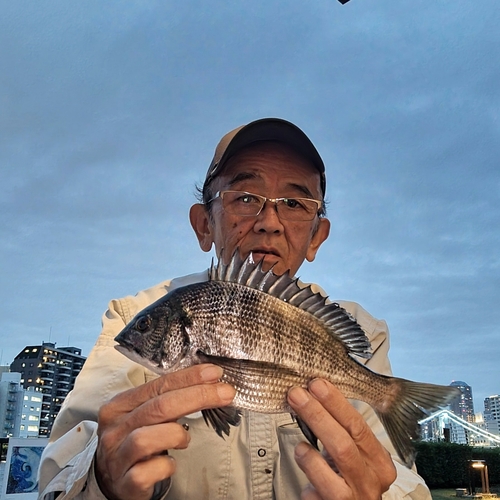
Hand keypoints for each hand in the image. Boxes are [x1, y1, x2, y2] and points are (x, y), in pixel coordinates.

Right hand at [95, 364, 234, 499]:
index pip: (158, 385)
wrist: (113, 481)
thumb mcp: (145, 415)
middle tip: (225, 393)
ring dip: (175, 434)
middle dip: (197, 396)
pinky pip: (147, 472)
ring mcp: (117, 457)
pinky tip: (171, 463)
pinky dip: (165, 465)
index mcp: (120, 406)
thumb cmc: (136, 441)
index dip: (189, 378)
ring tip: (185, 438)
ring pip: (146, 438)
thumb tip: (207, 381)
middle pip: (159, 407)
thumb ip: (167, 398)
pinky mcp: (125, 483)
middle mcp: (114, 429)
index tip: (214, 373)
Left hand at [288, 379, 395, 499]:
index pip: (358, 426)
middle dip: (319, 414)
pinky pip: (320, 488)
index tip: (317, 384)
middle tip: (298, 395)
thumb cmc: (348, 483)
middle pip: (345, 442)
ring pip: (337, 462)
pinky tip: (300, 454)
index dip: (336, 403)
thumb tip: (313, 396)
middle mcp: (370, 480)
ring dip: (313, 442)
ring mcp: (354, 498)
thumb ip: (340, 433)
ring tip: (297, 428)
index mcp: (378, 462)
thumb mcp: (352, 457)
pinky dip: (309, 467)